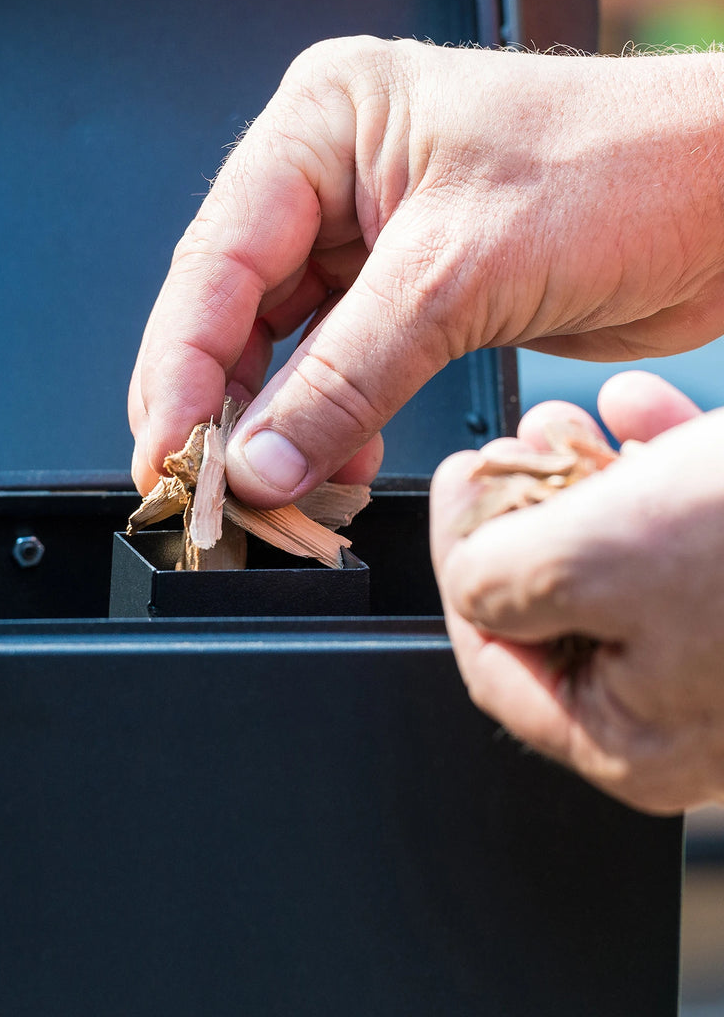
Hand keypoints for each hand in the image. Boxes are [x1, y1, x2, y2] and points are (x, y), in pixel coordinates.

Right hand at [129, 38, 723, 506]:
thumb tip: (259, 461)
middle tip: (205, 491)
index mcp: (321, 126)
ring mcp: (363, 242)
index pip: (216, 263)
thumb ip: (348, 375)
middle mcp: (329, 181)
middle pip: (232, 314)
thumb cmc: (625, 171)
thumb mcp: (462, 271)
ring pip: (280, 356)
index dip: (181, 371)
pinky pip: (335, 377)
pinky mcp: (401, 298)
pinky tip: (333, 470)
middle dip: (219, 411)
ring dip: (274, 434)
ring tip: (275, 495)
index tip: (167, 454)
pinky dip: (327, 432)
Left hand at [431, 371, 723, 813]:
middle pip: (554, 606)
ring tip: (562, 421)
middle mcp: (682, 708)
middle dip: (524, 515)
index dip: (456, 566)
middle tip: (509, 451)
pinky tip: (640, 407)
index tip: (456, 491)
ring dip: (584, 482)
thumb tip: (467, 573)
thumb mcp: (601, 561)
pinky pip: (690, 526)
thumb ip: (500, 584)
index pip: (492, 659)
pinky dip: (658, 463)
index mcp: (629, 737)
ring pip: (618, 557)